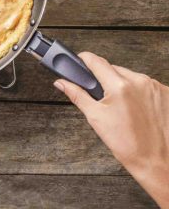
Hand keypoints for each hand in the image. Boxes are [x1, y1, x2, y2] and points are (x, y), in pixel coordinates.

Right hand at [54, 52, 168, 206]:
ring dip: (122, 85)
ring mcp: (155, 87)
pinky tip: (136, 109)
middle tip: (101, 97)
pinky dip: (138, 92)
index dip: (84, 59)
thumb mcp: (95, 118)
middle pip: (114, 69)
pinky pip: (145, 85)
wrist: (156, 160)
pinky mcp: (165, 93)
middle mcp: (139, 82)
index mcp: (119, 87)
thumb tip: (62, 83)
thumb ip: (77, 95)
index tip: (79, 60)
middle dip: (104, 78)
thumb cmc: (128, 144)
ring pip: (130, 77)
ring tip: (121, 108)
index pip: (96, 61)